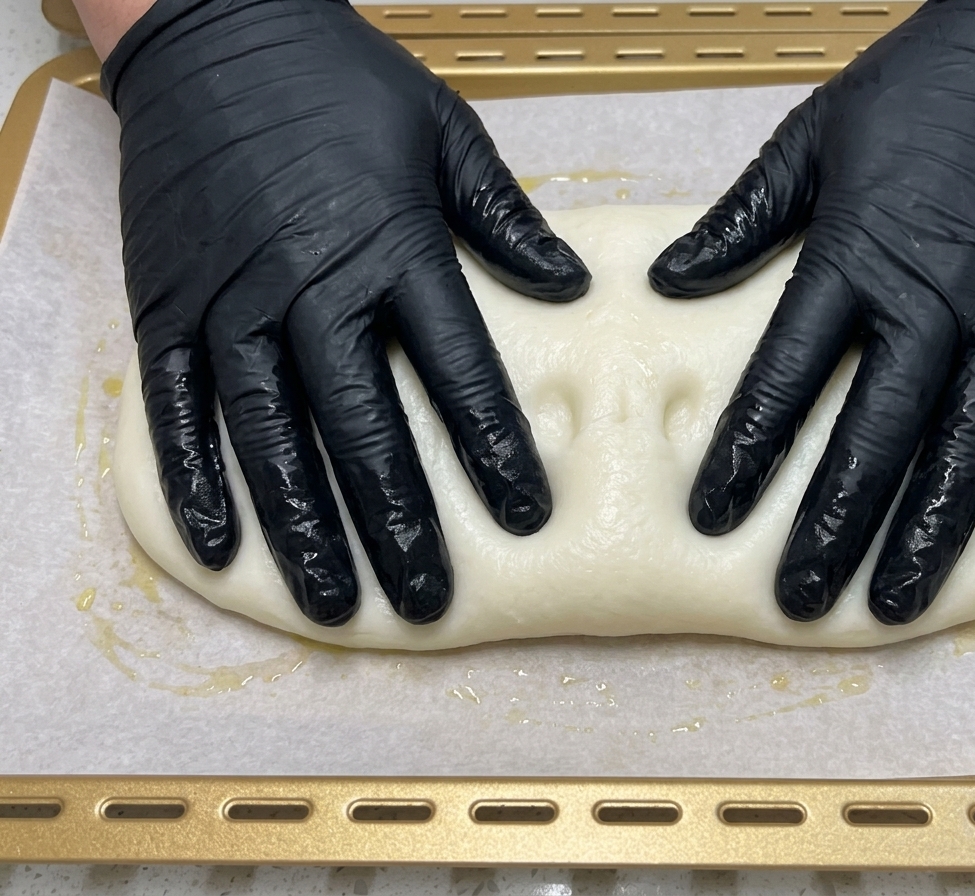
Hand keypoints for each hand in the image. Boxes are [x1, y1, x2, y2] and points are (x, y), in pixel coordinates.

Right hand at [103, 0, 589, 625]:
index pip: (455, 368)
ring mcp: (229, 301)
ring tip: (339, 603)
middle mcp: (307, 287)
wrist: (211, 28)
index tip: (525, 514)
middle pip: (362, 427)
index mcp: (390, 246)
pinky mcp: (167, 306)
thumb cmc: (339, 82)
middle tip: (428, 600)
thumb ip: (504, 217)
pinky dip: (194, 480)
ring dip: (305, 527)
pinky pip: (177, 408)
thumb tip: (573, 286)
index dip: (492, 446)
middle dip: (399, 520)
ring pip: (270, 437)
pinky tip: (222, 547)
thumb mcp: (443, 131)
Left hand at [649, 0, 974, 624]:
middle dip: (833, 522)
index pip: (788, 374)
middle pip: (875, 433)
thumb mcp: (812, 138)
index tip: (711, 516)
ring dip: (927, 532)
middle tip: (798, 597)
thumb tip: (666, 279)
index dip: (747, 450)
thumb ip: (741, 220)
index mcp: (860, 254)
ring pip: (967, 444)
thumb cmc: (923, 87)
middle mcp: (939, 296)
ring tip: (888, 603)